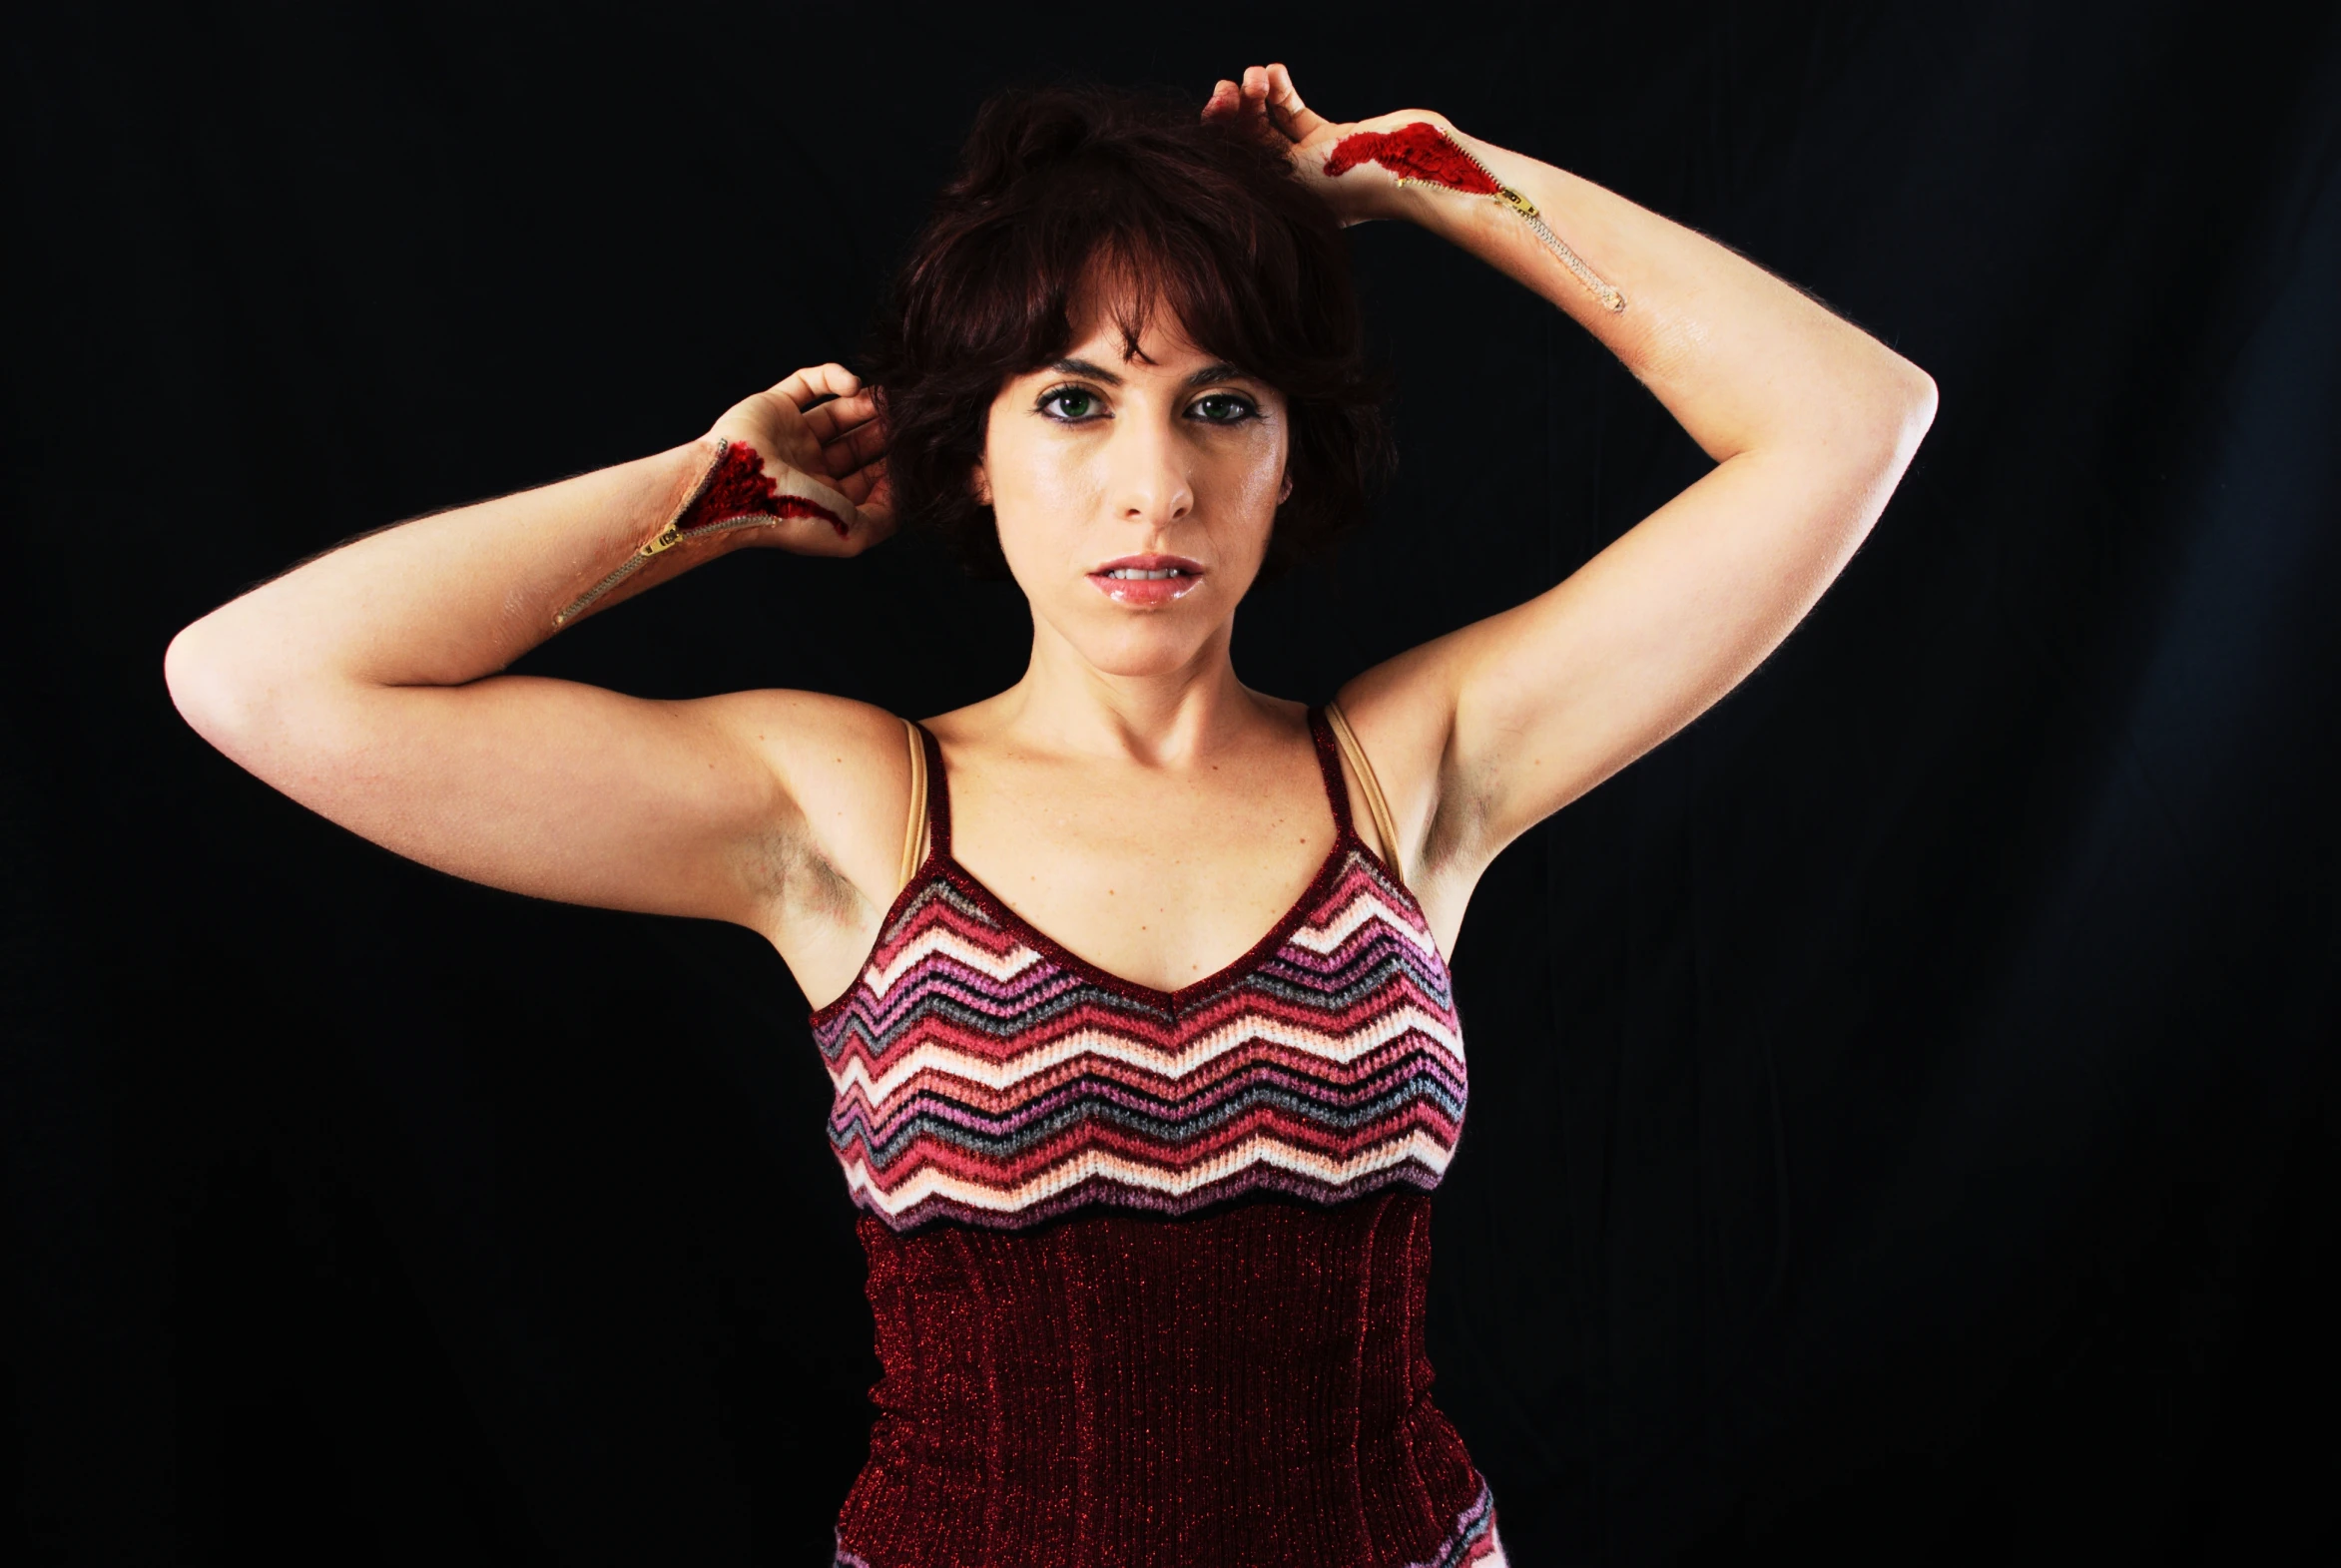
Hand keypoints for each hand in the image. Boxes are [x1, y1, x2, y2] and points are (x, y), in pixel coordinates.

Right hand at [704, 363, 895, 554]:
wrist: (738, 488)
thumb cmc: (793, 516)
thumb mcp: (853, 533)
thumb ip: (885, 518)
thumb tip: (904, 490)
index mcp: (824, 499)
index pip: (867, 479)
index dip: (892, 465)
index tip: (916, 452)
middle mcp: (808, 468)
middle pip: (857, 444)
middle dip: (884, 432)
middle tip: (909, 419)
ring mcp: (791, 435)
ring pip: (838, 413)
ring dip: (867, 405)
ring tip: (890, 400)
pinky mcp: (774, 405)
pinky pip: (808, 382)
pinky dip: (833, 378)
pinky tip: (854, 386)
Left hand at [1202, 63, 1455, 228]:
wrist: (1420, 167)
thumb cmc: (1361, 181)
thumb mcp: (1298, 177)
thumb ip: (1254, 161)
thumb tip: (1204, 144)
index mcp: (1279, 206)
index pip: (1235, 165)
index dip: (1220, 131)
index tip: (1217, 102)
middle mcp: (1291, 187)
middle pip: (1248, 144)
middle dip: (1237, 109)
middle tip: (1233, 84)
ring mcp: (1311, 163)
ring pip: (1270, 124)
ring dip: (1260, 94)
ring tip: (1261, 73)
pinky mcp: (1333, 140)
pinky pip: (1295, 114)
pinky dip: (1283, 91)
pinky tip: (1277, 71)